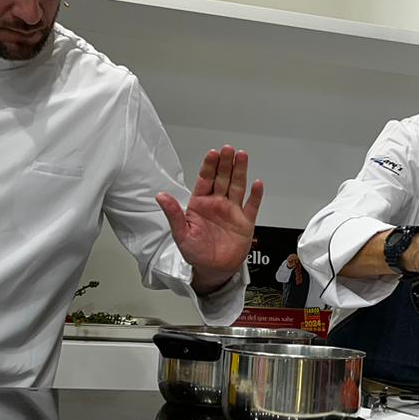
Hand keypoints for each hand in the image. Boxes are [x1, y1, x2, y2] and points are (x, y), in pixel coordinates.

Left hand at [156, 146, 264, 292]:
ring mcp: (232, 211)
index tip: (212, 154)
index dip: (209, 166)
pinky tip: (257, 184)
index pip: (205, 180)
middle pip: (223, 178)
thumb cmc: (196, 252)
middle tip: (229, 150)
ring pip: (238, 186)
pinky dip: (255, 195)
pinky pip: (252, 206)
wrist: (213, 270)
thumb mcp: (180, 233)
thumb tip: (161, 196)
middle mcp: (217, 204)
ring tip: (242, 157)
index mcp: (200, 204)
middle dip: (225, 163)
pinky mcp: (245, 222)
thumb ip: (173, 213)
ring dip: (240, 172)